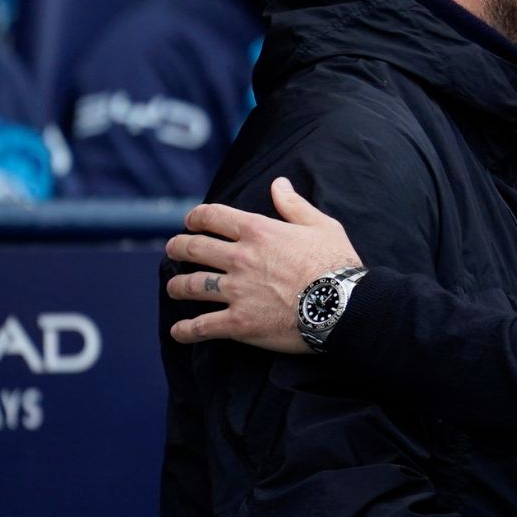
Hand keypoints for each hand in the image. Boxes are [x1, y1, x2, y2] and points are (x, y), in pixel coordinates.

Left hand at [165, 177, 362, 351]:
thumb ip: (295, 205)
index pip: (213, 216)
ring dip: (177, 286)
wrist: (343, 307)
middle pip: (193, 248)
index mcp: (258, 231)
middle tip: (173, 250)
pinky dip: (186, 330)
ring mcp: (236, 292)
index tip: (190, 222)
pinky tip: (178, 332)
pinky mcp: (239, 323)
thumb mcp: (322, 226)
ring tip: (174, 288)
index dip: (196, 217)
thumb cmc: (337, 265)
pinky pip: (202, 326)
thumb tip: (278, 184)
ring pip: (191, 286)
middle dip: (177, 247)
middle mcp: (240, 258)